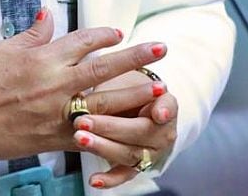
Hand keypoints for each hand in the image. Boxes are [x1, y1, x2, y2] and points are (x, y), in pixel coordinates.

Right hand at [0, 9, 168, 160]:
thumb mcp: (6, 48)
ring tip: (158, 88)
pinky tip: (130, 131)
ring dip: (133, 94)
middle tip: (161, 49)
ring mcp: (58, 112)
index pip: (83, 40)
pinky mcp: (56, 137)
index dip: (104, 35)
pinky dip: (111, 134)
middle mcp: (56, 83)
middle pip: (104, 68)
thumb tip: (48, 13)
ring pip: (104, 102)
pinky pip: (90, 136)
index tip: (119, 32)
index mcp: (44, 58)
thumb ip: (34, 33)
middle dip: (135, 58)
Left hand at [73, 70, 178, 188]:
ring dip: (103, 147)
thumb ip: (119, 74)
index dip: (164, 109)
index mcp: (165, 103)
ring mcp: (150, 152)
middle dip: (111, 127)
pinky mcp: (136, 167)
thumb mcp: (127, 75)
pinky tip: (94, 180)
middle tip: (84, 120)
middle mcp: (163, 132)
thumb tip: (98, 68)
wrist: (133, 105)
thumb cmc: (127, 85)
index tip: (159, 112)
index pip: (167, 106)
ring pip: (128, 153)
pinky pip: (123, 175)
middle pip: (140, 131)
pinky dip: (109, 179)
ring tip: (80, 138)